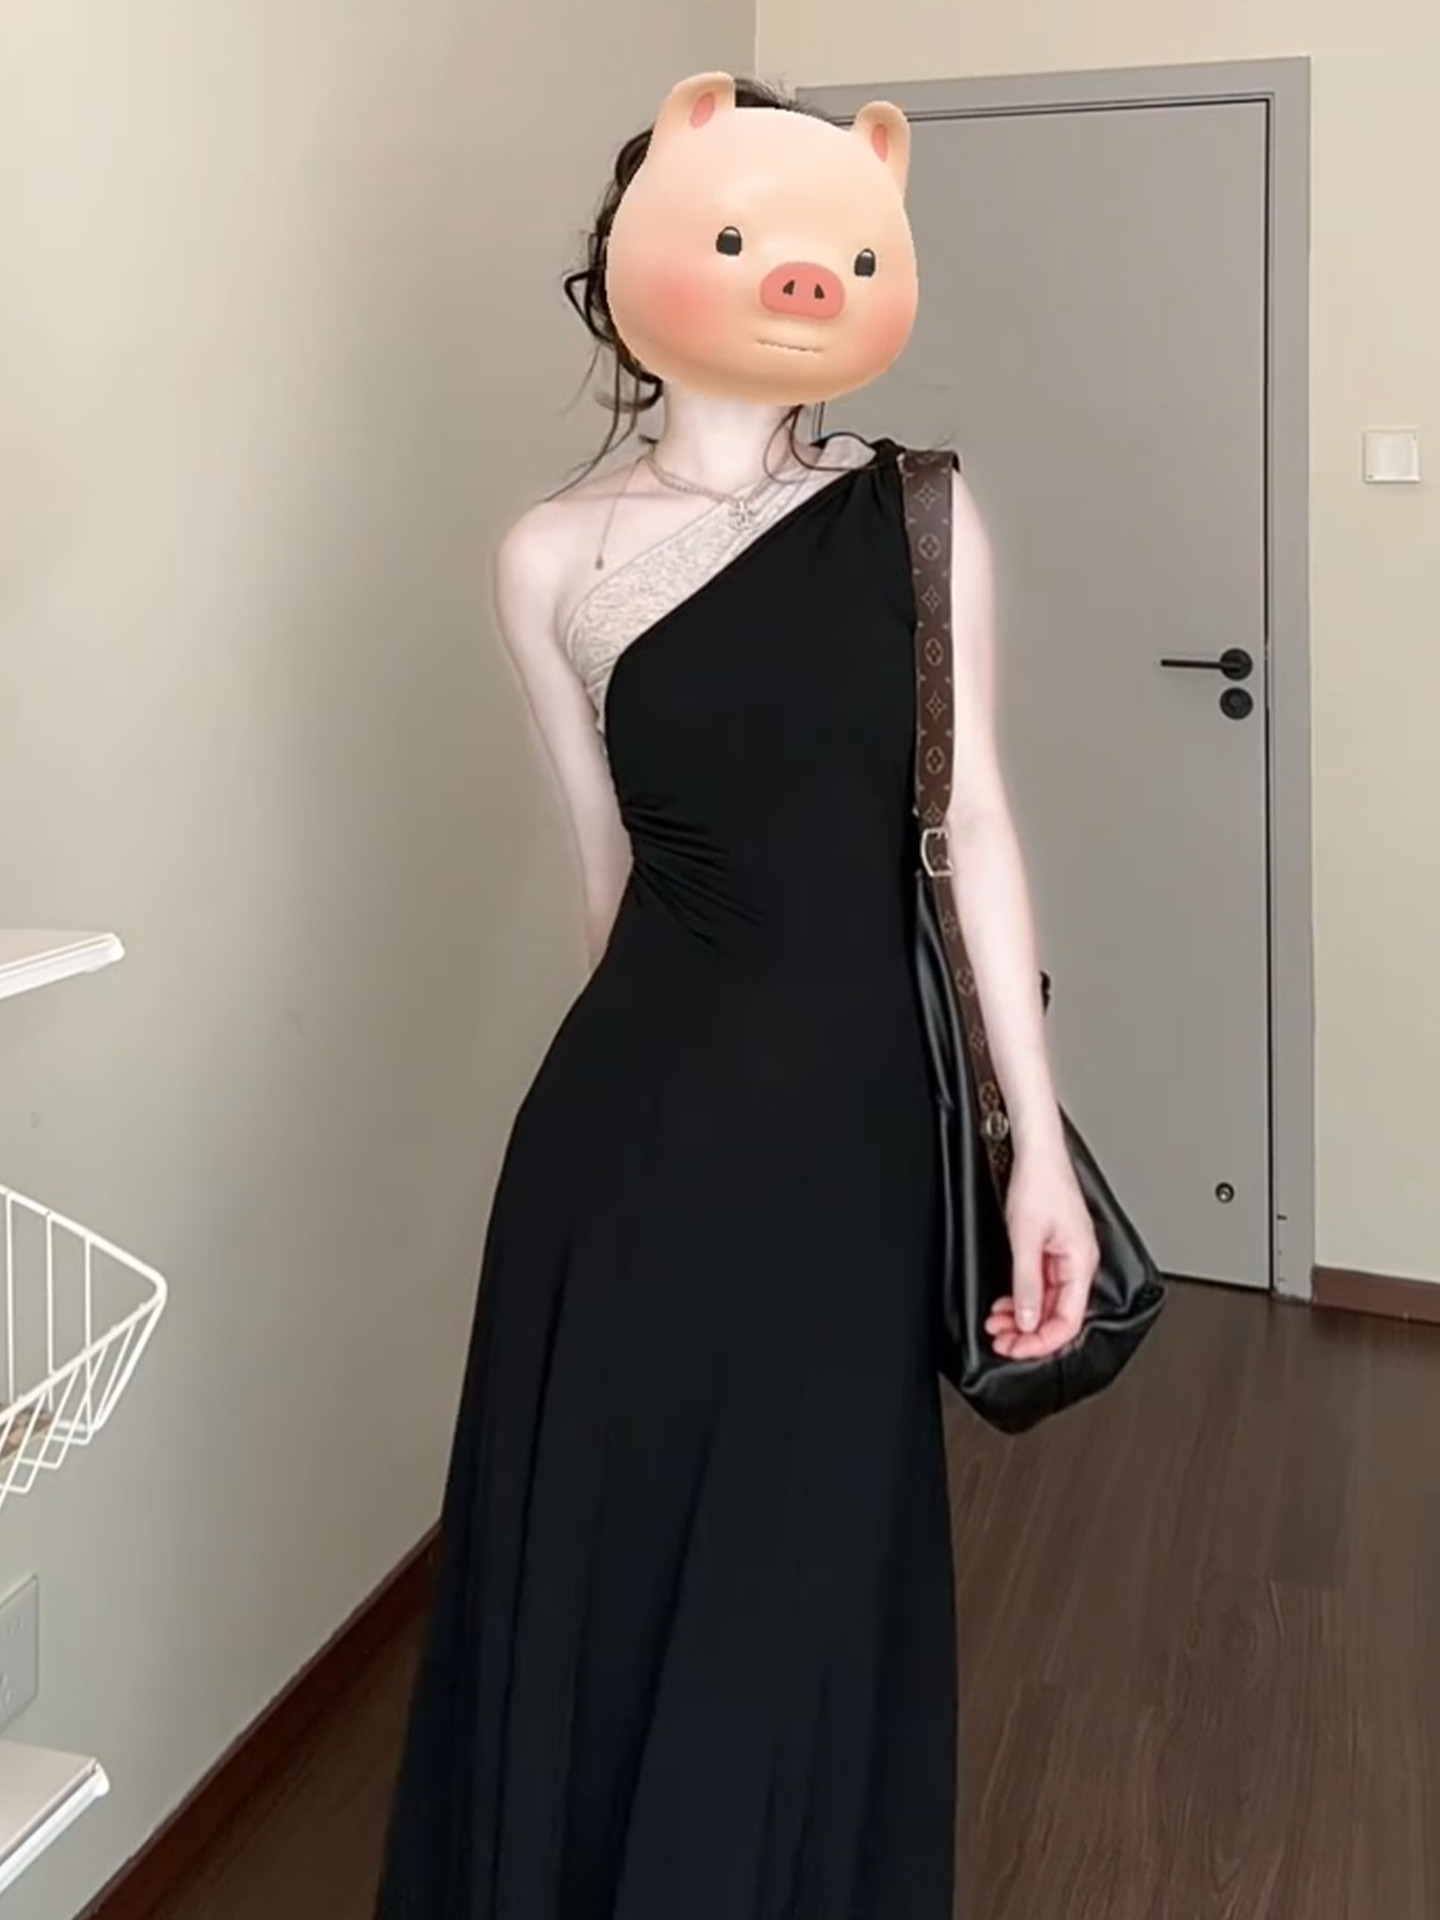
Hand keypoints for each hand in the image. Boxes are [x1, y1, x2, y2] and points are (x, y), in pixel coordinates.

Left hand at [987, 1146, 1099, 1359]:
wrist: (1037, 1152)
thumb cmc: (1040, 1182)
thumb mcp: (1025, 1238)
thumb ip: (1027, 1282)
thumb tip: (1027, 1319)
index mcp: (1082, 1263)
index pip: (1068, 1322)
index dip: (1041, 1343)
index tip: (1014, 1349)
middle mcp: (1079, 1264)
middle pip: (1058, 1316)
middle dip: (1027, 1333)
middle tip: (999, 1340)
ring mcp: (1066, 1258)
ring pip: (1048, 1303)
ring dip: (1022, 1318)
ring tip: (996, 1324)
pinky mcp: (1053, 1250)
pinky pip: (1042, 1286)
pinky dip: (1022, 1298)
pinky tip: (1004, 1304)